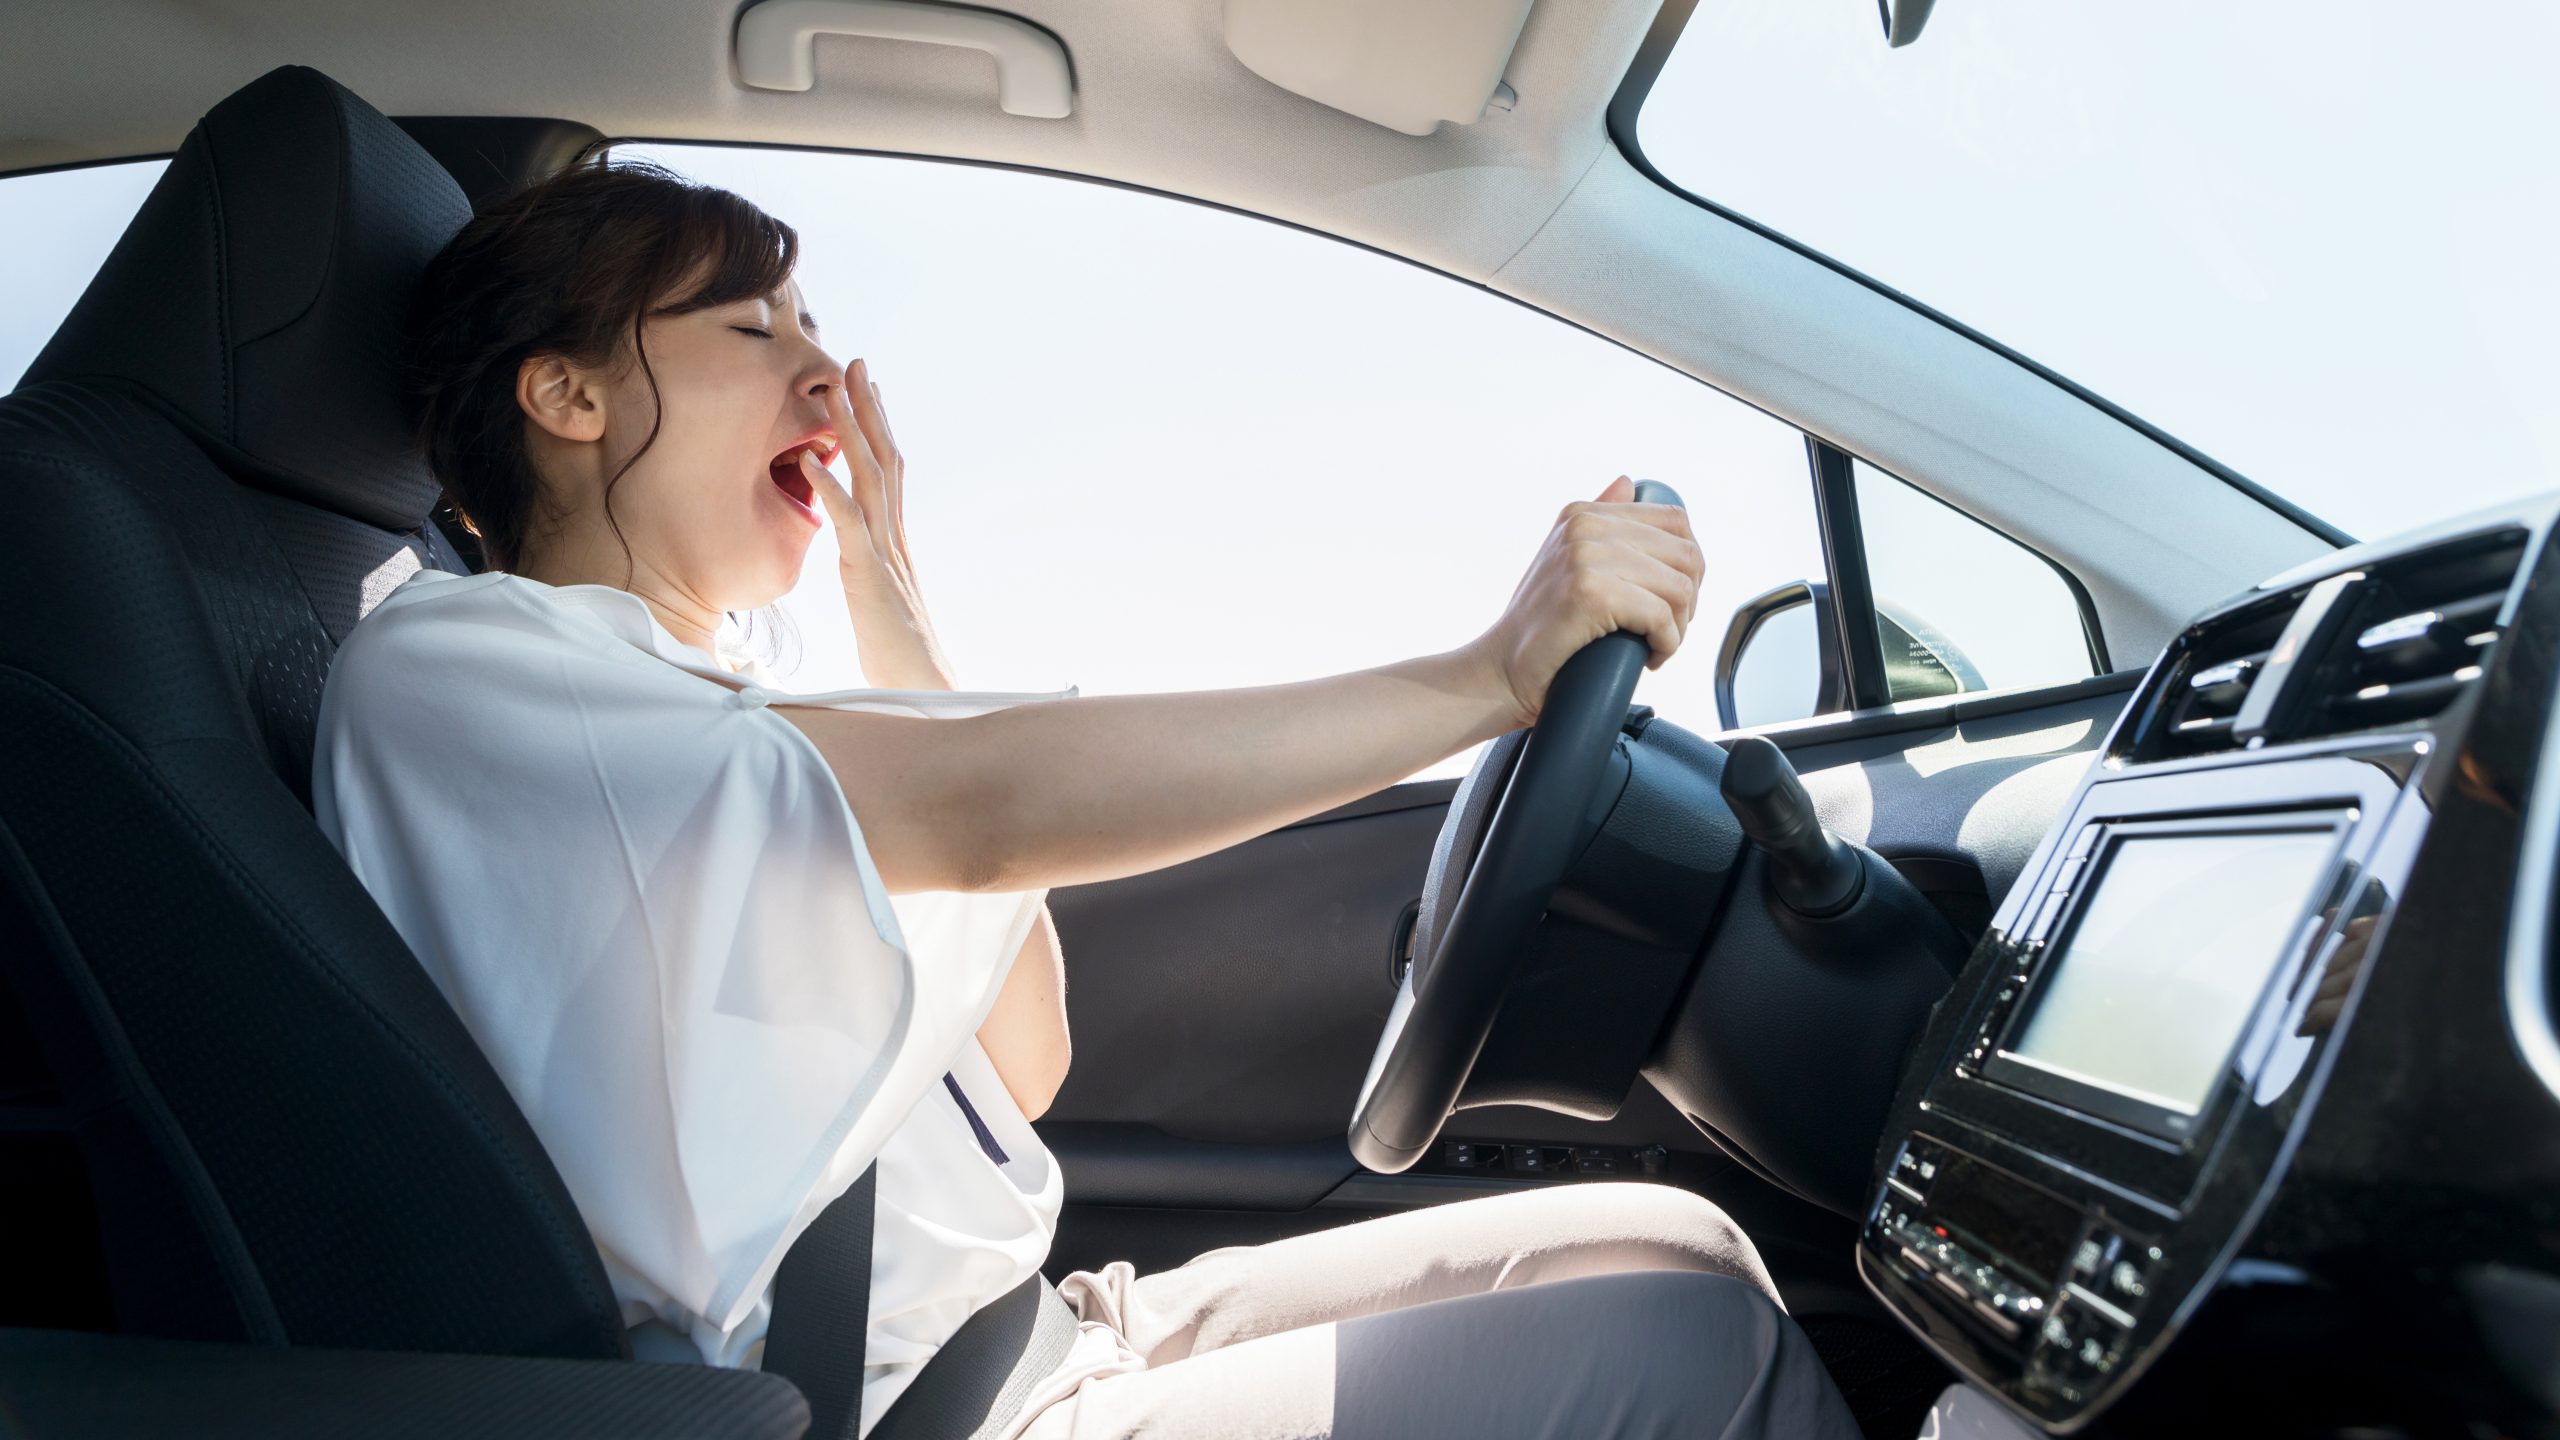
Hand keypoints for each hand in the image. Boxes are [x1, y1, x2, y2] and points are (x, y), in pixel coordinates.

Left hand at [796, 357, 958, 690]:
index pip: (890, 472)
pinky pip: (848, 524)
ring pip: (871, 478)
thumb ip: (872, 571)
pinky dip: (829, 489)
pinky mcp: (869, 575)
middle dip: (870, 410)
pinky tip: (810, 461)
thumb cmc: (898, 655)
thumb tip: (861, 558)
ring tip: (836, 392)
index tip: (868, 391)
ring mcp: (884, 553)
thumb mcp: (879, 601)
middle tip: (858, 364)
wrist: (922, 689)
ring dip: (853, 432)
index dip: (879, 429)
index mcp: (895, 541)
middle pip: (885, 460)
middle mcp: (894, 538)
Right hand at [1467, 476, 1704, 728]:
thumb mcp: (1566, 561)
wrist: (1500, 670)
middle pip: (1685, 555)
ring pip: (1678, 588)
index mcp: (1583, 514)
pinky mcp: (1590, 594)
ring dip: (1680, 627)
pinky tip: (1652, 657)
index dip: (1689, 566)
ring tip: (1658, 644)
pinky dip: (1667, 644)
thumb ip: (1597, 521)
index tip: (1673, 600)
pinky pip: (1660, 617)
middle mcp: (1584, 527)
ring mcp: (1586, 558)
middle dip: (1689, 599)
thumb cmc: (1538, 626)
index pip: (1675, 522)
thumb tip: (1626, 482)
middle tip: (1669, 629)